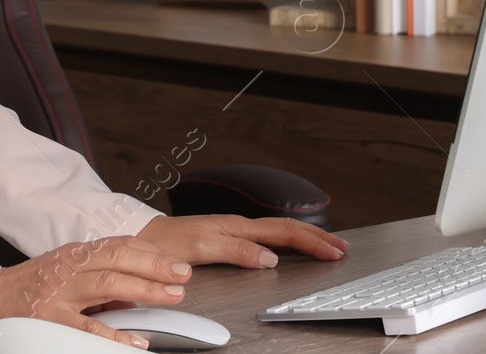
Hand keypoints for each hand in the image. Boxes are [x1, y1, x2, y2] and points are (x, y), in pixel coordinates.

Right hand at [0, 234, 192, 347]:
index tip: (177, 260)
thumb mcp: (67, 275)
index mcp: (76, 254)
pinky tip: (135, 340)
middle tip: (183, 275)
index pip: (120, 245)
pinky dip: (113, 333)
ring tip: (171, 296)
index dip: (151, 252)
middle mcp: (70, 267)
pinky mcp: (49, 318)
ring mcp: (60, 292)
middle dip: (155, 265)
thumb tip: (136, 297)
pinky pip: (85, 326)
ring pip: (107, 283)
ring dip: (144, 289)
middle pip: (118, 259)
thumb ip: (101, 283)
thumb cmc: (31, 287)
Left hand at [136, 214, 347, 268]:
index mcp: (236, 227)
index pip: (284, 232)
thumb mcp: (200, 248)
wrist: (143, 238)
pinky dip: (288, 241)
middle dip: (317, 238)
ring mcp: (234, 231)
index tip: (333, 253)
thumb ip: (236, 251)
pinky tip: (291, 248)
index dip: (312, 243)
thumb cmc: (166, 243)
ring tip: (326, 246)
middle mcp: (238, 226)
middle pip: (287, 229)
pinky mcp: (228, 238)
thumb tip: (270, 258)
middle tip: (342, 249)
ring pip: (279, 231)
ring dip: (306, 238)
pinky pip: (267, 236)